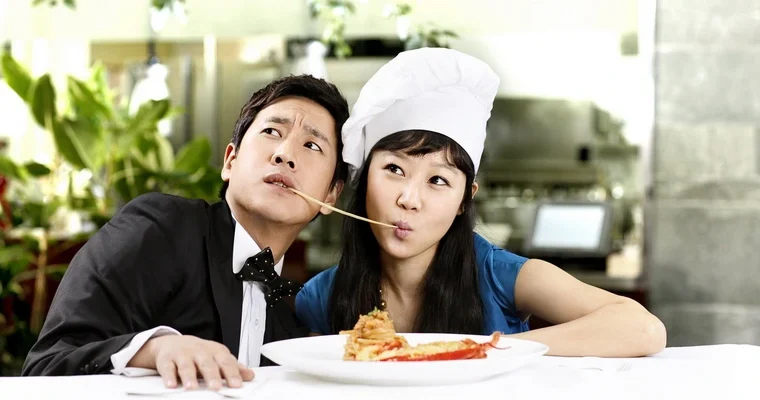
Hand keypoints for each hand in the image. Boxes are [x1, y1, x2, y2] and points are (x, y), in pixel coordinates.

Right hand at [131, 335, 254, 389]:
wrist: (173, 343)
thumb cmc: (199, 353)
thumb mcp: (217, 357)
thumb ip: (232, 367)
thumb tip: (250, 376)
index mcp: (215, 351)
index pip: (225, 361)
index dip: (232, 373)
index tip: (237, 384)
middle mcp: (199, 351)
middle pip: (207, 363)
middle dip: (211, 375)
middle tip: (216, 387)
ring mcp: (182, 354)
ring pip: (186, 365)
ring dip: (189, 376)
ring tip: (192, 388)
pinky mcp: (166, 359)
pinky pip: (168, 368)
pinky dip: (169, 376)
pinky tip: (172, 385)